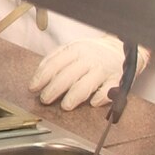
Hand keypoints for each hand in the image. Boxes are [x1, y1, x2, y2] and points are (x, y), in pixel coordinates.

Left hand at [30, 36, 150, 110]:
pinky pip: (108, 90)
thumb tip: (38, 77)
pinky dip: (101, 97)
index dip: (42, 76)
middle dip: (54, 89)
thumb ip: (56, 60)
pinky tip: (93, 103)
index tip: (33, 87)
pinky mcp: (117, 80)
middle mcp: (88, 59)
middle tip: (45, 100)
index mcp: (75, 50)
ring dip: (74, 96)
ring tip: (65, 106)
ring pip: (86, 84)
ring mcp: (103, 69)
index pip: (55, 63)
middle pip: (68, 75)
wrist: (121, 48)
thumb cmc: (91, 52)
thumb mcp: (72, 49)